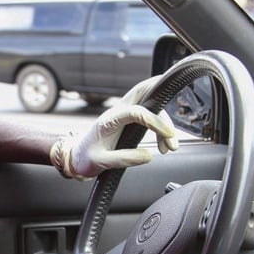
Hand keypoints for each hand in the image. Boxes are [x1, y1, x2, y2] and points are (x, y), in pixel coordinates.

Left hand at [51, 75, 177, 179]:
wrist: (76, 157)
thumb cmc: (85, 158)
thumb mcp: (101, 162)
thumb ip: (124, 159)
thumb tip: (148, 156)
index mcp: (108, 120)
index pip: (135, 111)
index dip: (154, 120)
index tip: (167, 136)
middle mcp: (117, 112)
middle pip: (142, 92)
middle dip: (162, 95)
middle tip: (178, 98)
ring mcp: (124, 114)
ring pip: (150, 105)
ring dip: (164, 122)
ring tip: (171, 147)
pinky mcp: (129, 120)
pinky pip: (149, 116)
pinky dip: (160, 128)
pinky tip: (164, 145)